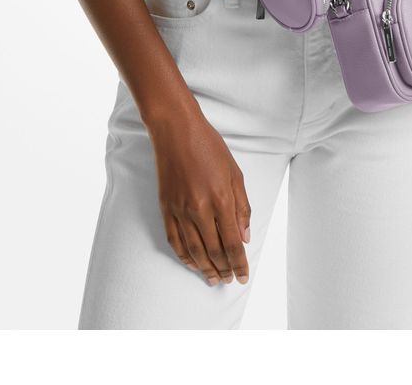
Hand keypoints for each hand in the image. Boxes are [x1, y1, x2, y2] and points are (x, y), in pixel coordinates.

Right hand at [147, 110, 251, 286]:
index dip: (239, 263)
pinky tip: (193, 264)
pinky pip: (175, 241)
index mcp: (221, 199)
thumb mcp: (235, 173)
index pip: (232, 243)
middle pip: (214, 251)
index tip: (243, 276)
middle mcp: (200, 209)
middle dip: (225, 269)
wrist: (176, 131)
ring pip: (194, 251)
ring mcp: (180, 210)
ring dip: (206, 269)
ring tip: (214, 279)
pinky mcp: (166, 208)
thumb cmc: (209, 147)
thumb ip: (242, 207)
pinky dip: (184, 257)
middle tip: (230, 280)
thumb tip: (245, 237)